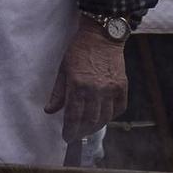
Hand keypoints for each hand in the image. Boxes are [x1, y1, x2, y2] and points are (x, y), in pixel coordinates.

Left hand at [46, 17, 128, 143]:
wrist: (102, 35)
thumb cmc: (79, 51)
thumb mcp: (63, 69)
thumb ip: (58, 92)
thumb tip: (49, 111)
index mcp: (77, 85)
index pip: (73, 116)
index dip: (69, 130)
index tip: (66, 137)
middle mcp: (95, 90)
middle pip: (89, 121)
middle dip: (81, 132)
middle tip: (76, 135)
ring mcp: (111, 89)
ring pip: (104, 117)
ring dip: (95, 127)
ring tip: (88, 129)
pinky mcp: (122, 86)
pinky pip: (118, 109)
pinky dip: (111, 116)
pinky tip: (103, 117)